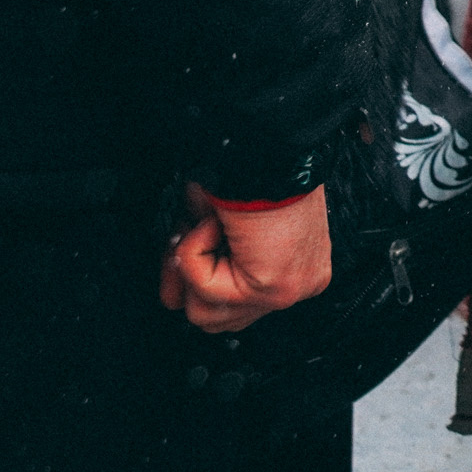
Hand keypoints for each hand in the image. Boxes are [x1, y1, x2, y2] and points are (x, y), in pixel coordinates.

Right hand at [158, 184, 332, 333]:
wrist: (272, 153)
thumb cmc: (256, 172)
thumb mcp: (228, 225)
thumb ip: (208, 260)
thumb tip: (173, 294)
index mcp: (297, 269)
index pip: (235, 307)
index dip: (197, 277)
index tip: (186, 242)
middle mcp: (298, 285)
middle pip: (217, 318)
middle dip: (186, 280)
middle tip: (184, 237)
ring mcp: (287, 292)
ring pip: (204, 314)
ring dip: (193, 263)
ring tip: (212, 226)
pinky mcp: (270, 290)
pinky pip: (202, 290)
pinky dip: (195, 251)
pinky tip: (218, 224)